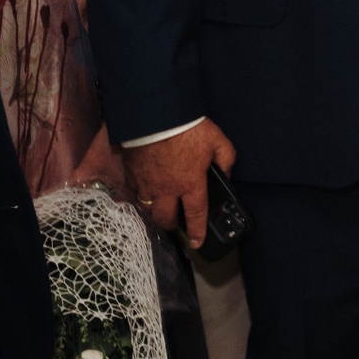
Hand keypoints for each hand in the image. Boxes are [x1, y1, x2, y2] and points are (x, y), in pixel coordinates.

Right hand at [123, 119, 236, 248]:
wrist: (156, 115)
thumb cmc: (189, 128)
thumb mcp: (218, 141)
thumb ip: (226, 160)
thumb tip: (225, 173)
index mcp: (190, 184)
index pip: (196, 214)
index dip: (198, 231)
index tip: (198, 243)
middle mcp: (167, 190)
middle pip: (165, 219)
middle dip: (171, 225)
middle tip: (176, 222)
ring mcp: (146, 183)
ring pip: (148, 208)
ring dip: (155, 210)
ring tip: (161, 206)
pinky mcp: (132, 174)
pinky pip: (135, 192)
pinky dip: (141, 195)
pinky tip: (146, 189)